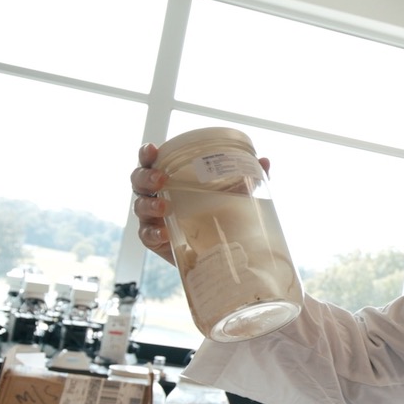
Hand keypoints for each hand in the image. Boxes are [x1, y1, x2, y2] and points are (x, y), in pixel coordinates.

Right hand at [130, 143, 272, 265]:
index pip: (151, 161)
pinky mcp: (155, 240)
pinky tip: (164, 233)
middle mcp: (156, 194)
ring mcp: (152, 218)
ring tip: (165, 207)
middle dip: (146, 177)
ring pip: (139, 207)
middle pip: (138, 180)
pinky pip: (146, 234)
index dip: (146, 153)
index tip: (152, 149)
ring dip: (149, 205)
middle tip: (161, 179)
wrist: (219, 254)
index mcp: (170, 178)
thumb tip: (265, 160)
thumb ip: (246, 178)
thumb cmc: (219, 214)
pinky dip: (153, 232)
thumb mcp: (233, 195)